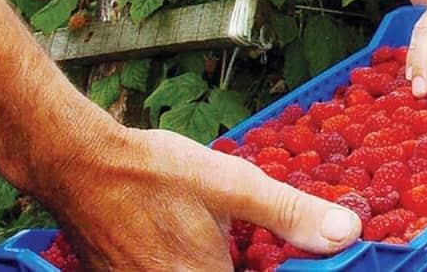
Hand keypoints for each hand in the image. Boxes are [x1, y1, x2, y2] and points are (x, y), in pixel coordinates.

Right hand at [44, 128, 360, 269]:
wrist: (79, 165)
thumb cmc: (153, 172)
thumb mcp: (233, 185)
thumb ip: (291, 214)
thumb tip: (347, 233)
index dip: (282, 271)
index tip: (296, 261)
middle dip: (249, 263)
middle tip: (247, 241)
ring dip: (222, 262)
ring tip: (220, 237)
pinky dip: (195, 263)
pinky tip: (188, 238)